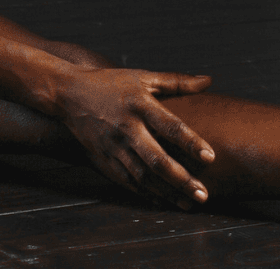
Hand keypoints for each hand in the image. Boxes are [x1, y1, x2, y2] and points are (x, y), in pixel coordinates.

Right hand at [52, 66, 213, 208]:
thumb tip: (208, 81)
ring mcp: (114, 146)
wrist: (70, 93)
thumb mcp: (143, 77)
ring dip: (167, 192)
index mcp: (140, 104)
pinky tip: (163, 201)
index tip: (210, 157)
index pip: (170, 125)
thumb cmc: (111, 83)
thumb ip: (176, 82)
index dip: (190, 142)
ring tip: (188, 203)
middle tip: (203, 194)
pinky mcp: (104, 159)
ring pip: (142, 176)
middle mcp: (127, 127)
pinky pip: (127, 181)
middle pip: (156, 159)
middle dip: (180, 179)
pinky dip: (146, 193)